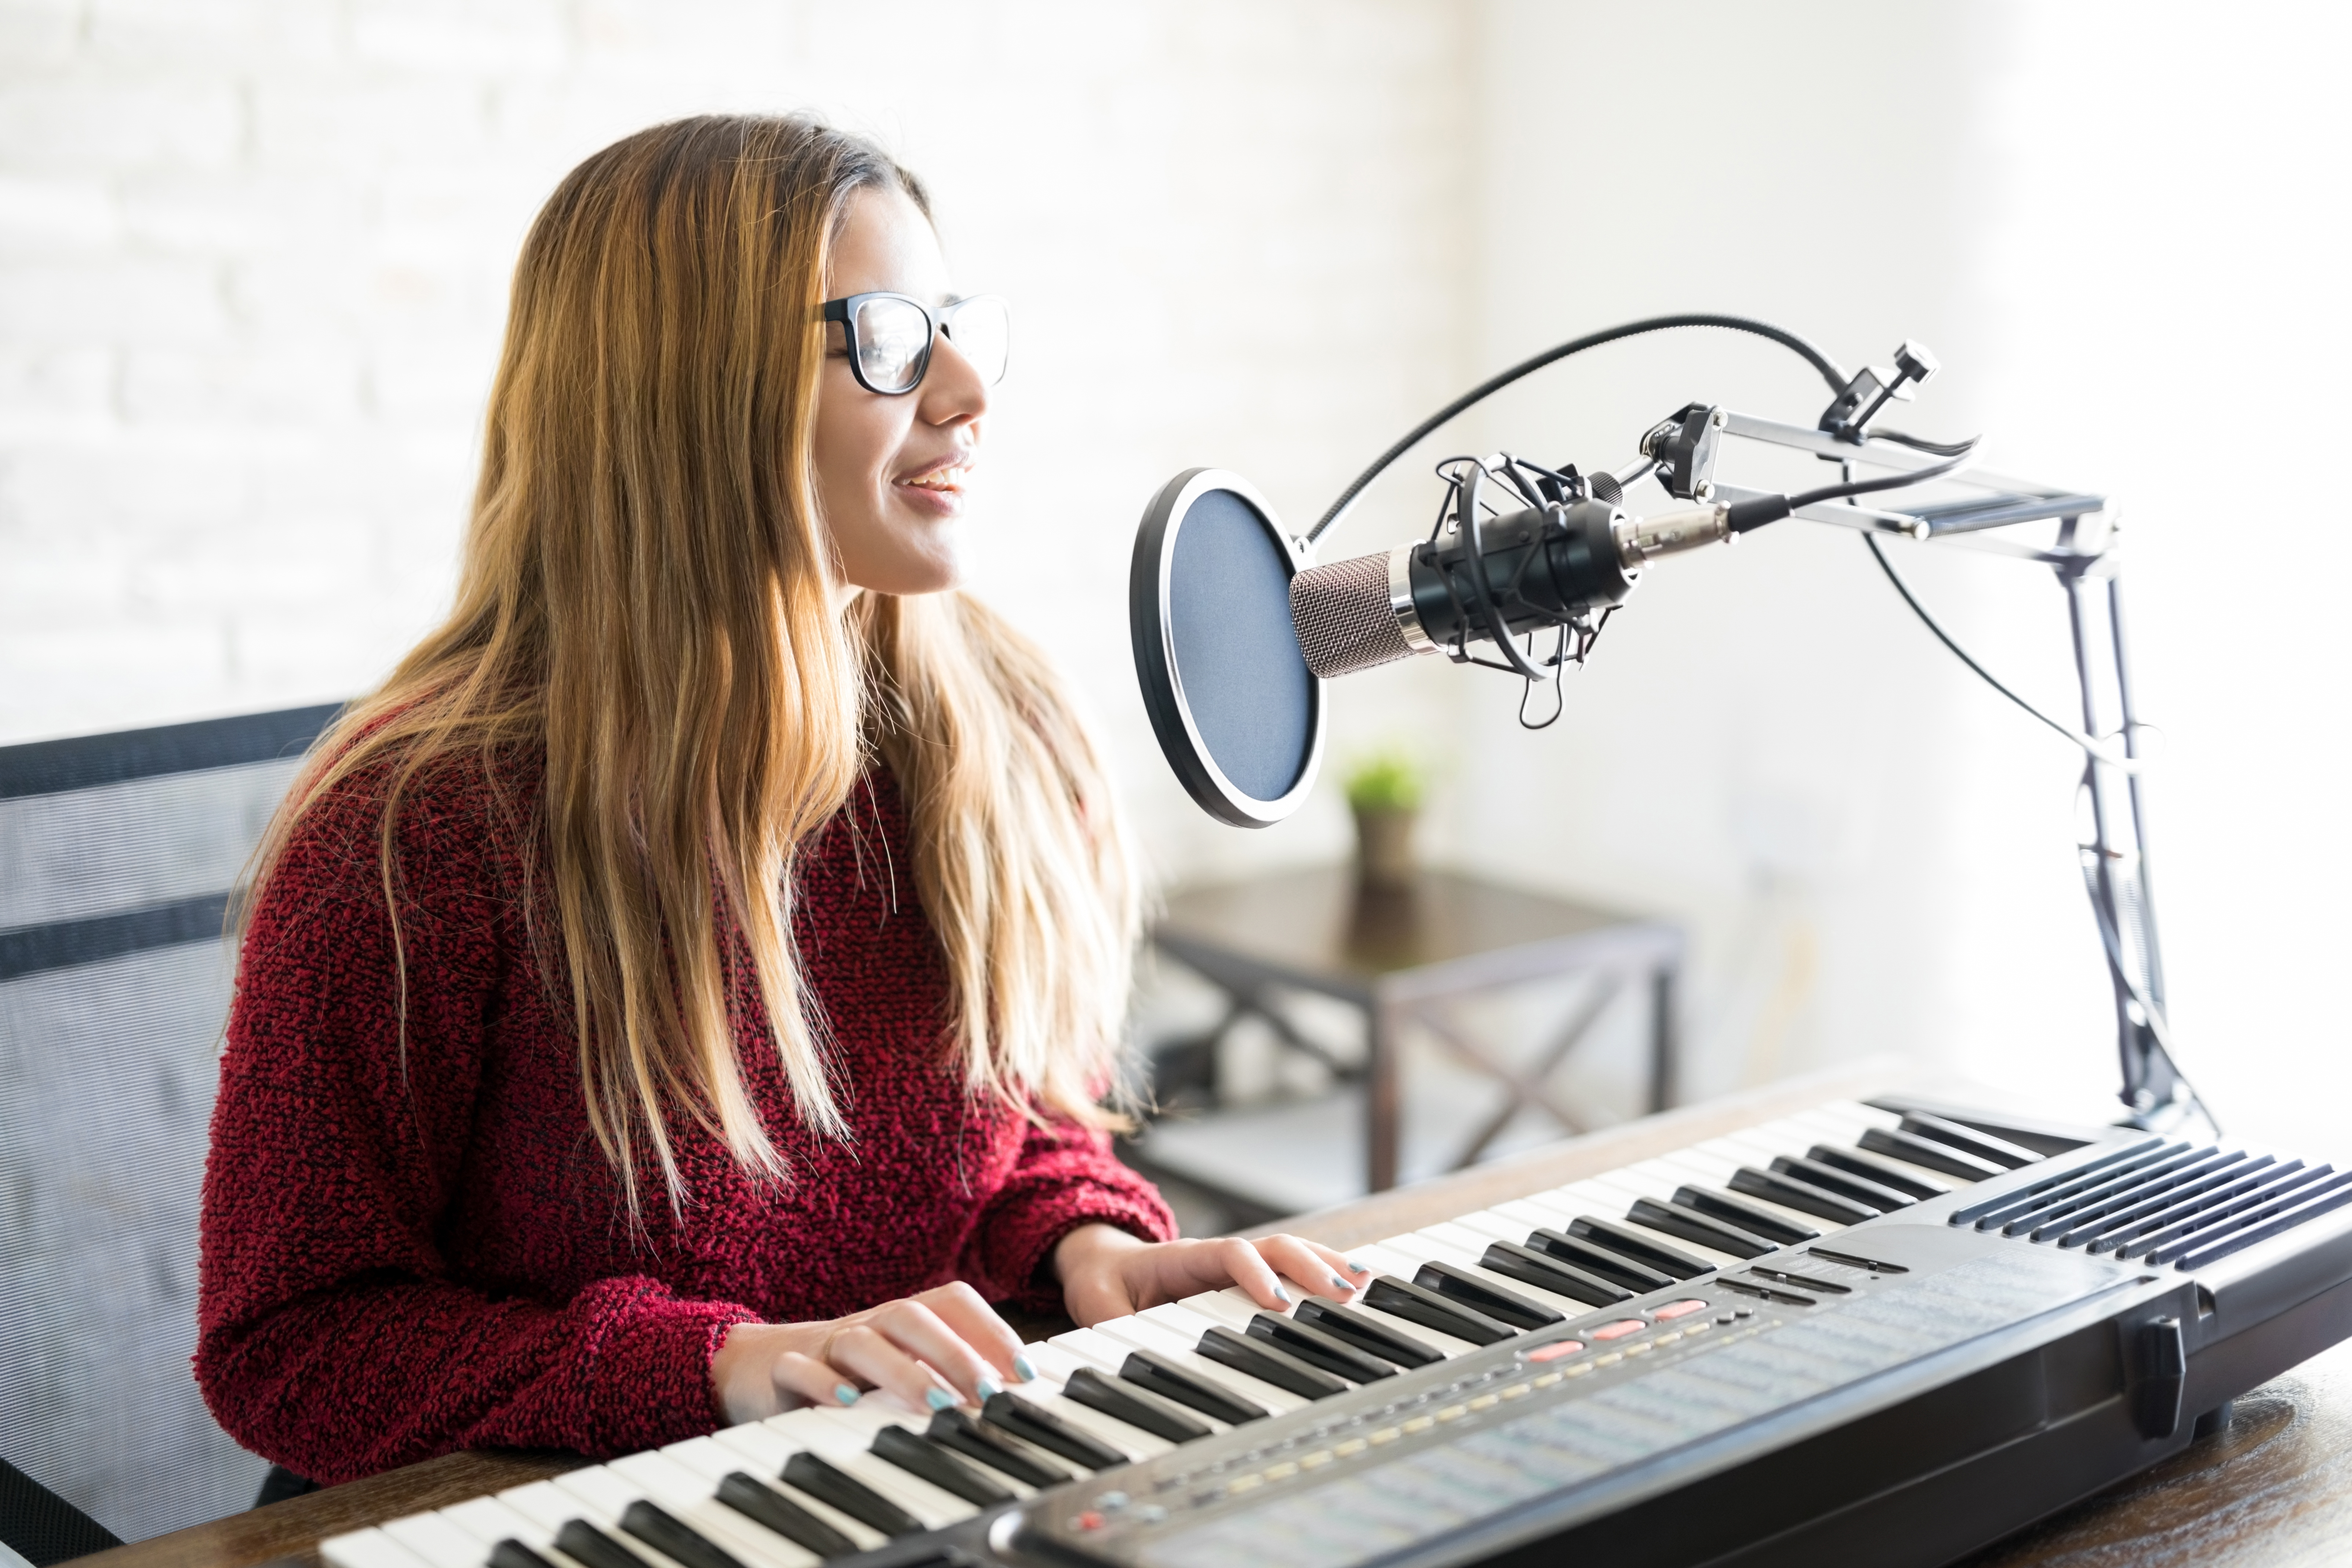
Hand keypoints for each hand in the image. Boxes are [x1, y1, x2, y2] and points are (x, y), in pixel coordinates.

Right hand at [709, 1281, 1035, 1424]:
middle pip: (913, 1318)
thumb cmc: (850, 1371)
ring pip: (864, 1341)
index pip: (954, 1302)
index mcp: (903, 1317)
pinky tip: (844, 1403)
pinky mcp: (784, 1368)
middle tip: (989, 1393)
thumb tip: (1014, 1396)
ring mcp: (826, 1343)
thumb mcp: (904, 1369)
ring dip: (904, 1371)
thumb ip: (950, 1375)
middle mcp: (870, 1323)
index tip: (1025, 1373)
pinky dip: (822, 1382)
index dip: (992, 1330)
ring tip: (936, 1404)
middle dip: (956, 1354)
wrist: (760, 1366)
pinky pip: (800, 1367)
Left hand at [1053, 1223, 1370, 1326]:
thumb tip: (1126, 1346)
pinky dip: (1323, 1272)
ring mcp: (1236, 1264)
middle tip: (1345, 1294)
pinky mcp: (1246, 1278)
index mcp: (1183, 1258)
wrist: (1104, 1262)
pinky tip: (1356, 1285)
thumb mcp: (1096, 1304)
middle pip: (1274, 1247)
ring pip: (1290, 1253)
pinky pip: (1290, 1267)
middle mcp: (1217, 1255)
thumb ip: (1112, 1323)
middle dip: (1310, 1267)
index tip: (1278, 1302)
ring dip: (1327, 1265)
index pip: (1229, 1255)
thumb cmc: (1104, 1283)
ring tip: (1366, 1285)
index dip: (1255, 1274)